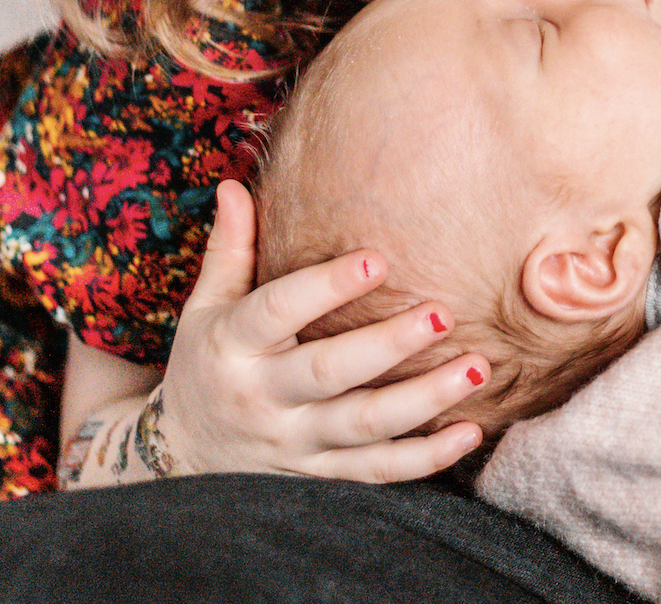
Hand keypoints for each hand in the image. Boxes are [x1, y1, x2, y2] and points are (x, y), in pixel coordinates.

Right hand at [152, 181, 487, 478]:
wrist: (181, 459)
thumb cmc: (207, 363)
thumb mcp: (205, 308)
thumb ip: (229, 250)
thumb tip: (233, 185)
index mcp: (232, 345)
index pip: (278, 311)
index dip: (325, 287)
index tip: (379, 259)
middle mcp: (264, 398)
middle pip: (329, 373)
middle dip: (388, 345)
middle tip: (442, 313)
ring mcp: (295, 443)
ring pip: (364, 427)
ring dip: (425, 401)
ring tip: (479, 369)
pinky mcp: (320, 475)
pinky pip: (377, 472)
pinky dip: (425, 460)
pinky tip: (471, 433)